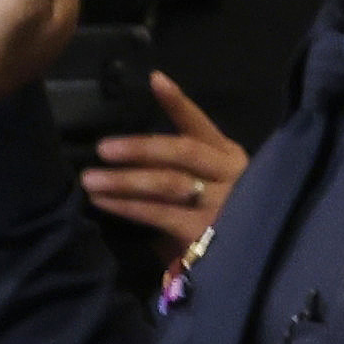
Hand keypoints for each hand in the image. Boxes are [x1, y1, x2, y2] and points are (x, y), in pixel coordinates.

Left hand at [76, 76, 244, 264]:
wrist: (254, 262)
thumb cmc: (221, 217)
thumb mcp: (211, 184)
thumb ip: (182, 168)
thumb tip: (130, 153)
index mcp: (230, 156)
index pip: (201, 124)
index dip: (178, 103)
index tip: (155, 80)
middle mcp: (230, 175)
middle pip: (183, 152)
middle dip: (140, 148)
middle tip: (103, 148)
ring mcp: (221, 203)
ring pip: (168, 183)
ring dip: (125, 180)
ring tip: (90, 179)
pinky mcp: (207, 231)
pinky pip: (159, 214)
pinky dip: (128, 206)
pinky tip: (104, 201)